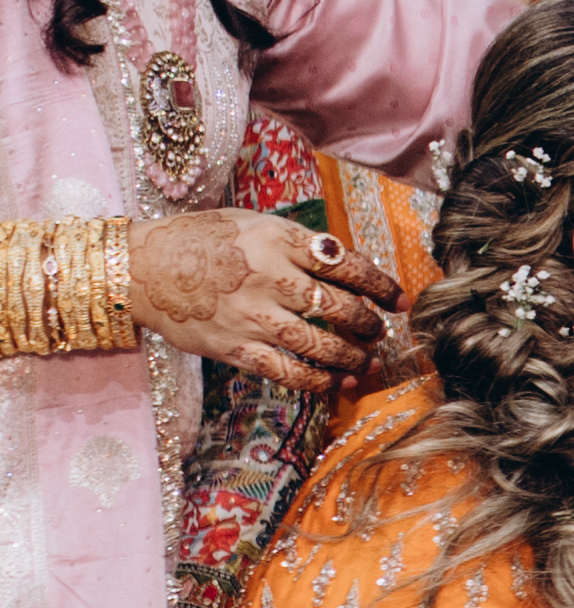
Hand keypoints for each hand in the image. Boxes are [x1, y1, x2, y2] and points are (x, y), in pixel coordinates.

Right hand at [128, 210, 399, 391]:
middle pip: (339, 308)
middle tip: (378, 332)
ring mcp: (251, 315)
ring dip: (352, 358)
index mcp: (278, 240)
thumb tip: (347, 268)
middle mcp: (268, 277)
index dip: (381, 285)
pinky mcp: (235, 347)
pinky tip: (338, 383)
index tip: (398, 299)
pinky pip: (287, 372)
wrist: (140, 267)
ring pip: (319, 345)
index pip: (346, 264)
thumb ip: (298, 244)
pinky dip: (319, 381)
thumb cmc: (201, 241)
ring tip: (368, 362)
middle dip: (369, 324)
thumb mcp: (252, 223)